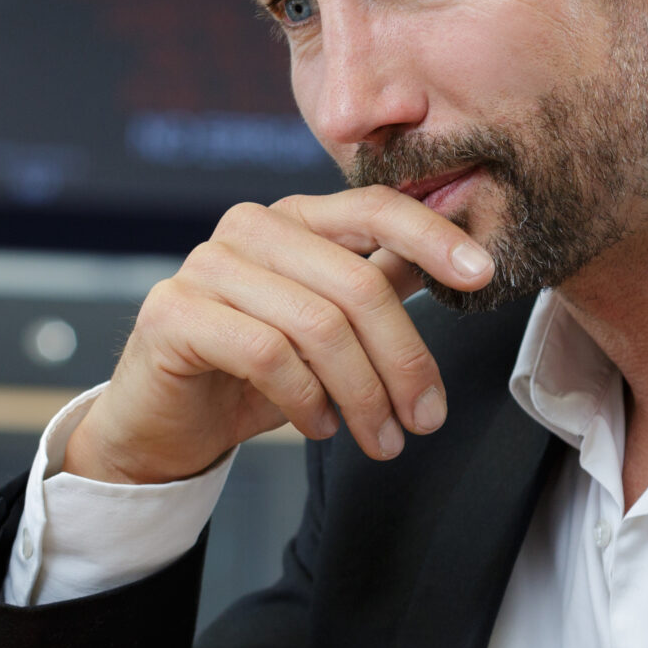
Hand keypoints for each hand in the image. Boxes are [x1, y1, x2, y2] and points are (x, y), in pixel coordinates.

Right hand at [64, 187, 492, 484]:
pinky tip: (320, 427)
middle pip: (357, 284)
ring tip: (381, 440)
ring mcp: (206, 266)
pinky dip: (307, 400)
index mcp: (293, 218)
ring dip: (363, 395)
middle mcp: (248, 228)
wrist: (163, 423)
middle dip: (405, 361)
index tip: (484, 275)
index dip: (433, 236)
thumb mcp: (328, 327)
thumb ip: (379, 284)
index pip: (374, 206)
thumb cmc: (250, 372)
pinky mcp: (175, 312)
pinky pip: (267, 354)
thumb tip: (458, 257)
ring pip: (318, 325)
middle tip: (426, 420)